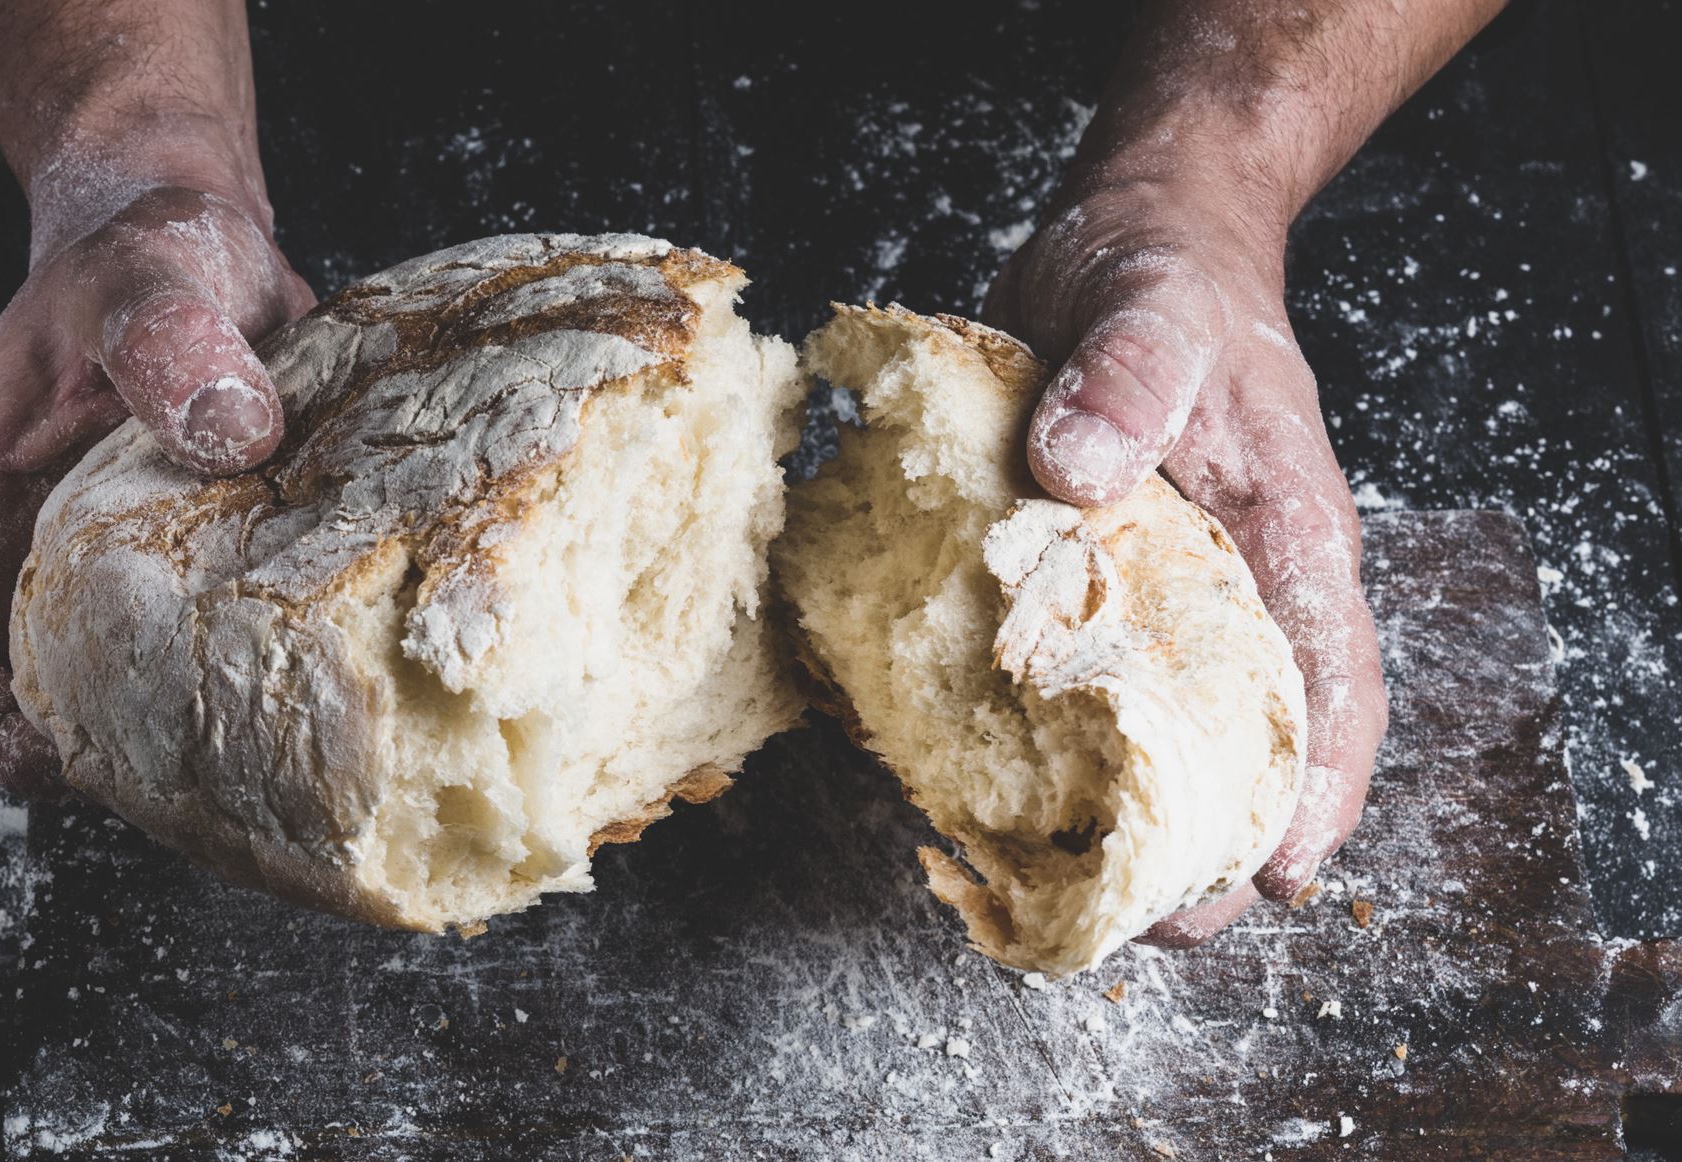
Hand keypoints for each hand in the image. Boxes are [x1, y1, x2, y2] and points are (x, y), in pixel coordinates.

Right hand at [0, 176, 313, 795]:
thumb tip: (228, 426)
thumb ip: (165, 338)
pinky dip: (262, 677)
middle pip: (50, 713)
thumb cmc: (142, 259)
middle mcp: (44, 561)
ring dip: (198, 729)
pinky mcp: (203, 571)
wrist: (200, 248)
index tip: (86, 760)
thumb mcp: (142, 278)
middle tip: (221, 775)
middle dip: (120, 760)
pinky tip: (325, 676)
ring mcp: (123, 574)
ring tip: (282, 743)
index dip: (1, 740)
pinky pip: (218, 652)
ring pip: (138, 699)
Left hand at [983, 176, 1387, 943]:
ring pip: (1166, 725)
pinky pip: (1079, 676)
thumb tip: (1072, 475)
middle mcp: (1234, 579)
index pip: (1330, 679)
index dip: (1316, 787)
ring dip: (1129, 813)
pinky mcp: (1089, 579)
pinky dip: (1047, 739)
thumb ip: (1123, 378)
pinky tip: (992, 786)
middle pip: (1251, 736)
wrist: (1129, 238)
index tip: (1279, 874)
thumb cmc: (1163, 273)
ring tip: (1071, 895)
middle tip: (1153, 928)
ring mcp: (1162, 586)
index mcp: (1284, 532)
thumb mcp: (1147, 306)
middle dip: (1213, 842)